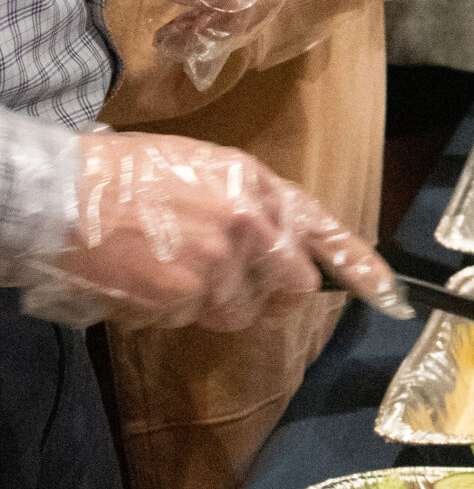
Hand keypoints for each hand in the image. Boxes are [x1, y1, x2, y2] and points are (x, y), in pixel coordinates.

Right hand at [20, 131, 407, 331]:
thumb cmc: (127, 176)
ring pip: (244, 311)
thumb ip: (251, 203)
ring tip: (174, 267)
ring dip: (216, 302)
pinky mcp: (190, 295)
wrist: (67, 196)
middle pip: (294, 286)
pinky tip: (150, 279)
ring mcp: (223, 261)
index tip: (391, 295)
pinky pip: (200, 320)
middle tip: (233, 283)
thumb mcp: (204, 167)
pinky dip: (177, 310)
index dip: (361, 267)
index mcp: (259, 185)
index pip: (325, 231)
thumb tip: (281, 242)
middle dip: (272, 294)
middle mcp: (253, 223)